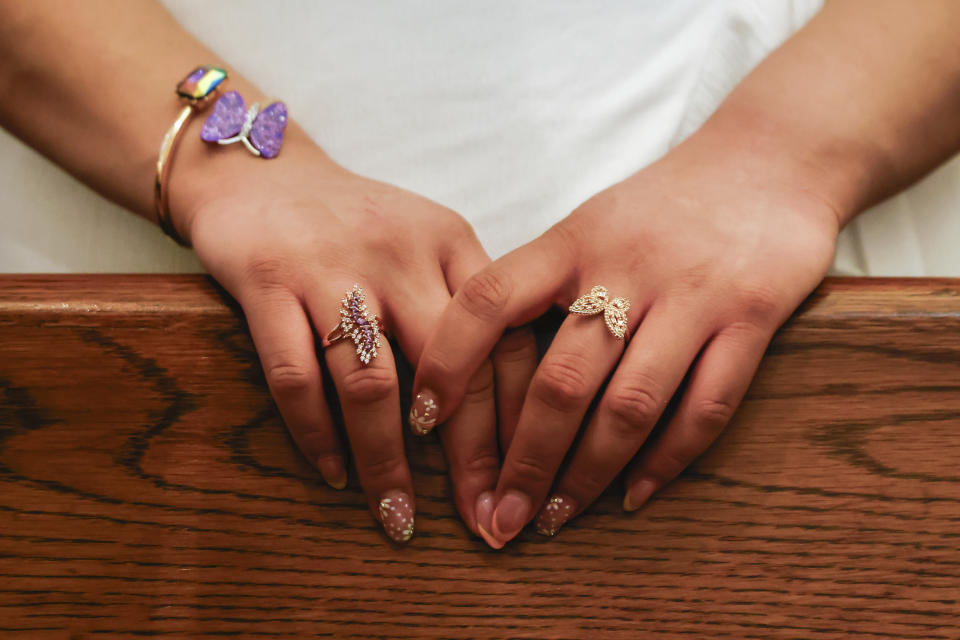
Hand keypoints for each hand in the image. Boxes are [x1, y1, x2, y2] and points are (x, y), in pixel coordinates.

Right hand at [170, 131, 509, 542]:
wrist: (261, 170)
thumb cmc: (356, 222)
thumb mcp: (425, 242)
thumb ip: (464, 302)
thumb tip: (512, 401)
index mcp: (451, 244)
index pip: (505, 340)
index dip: (519, 418)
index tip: (526, 477)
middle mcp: (399, 254)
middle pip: (451, 368)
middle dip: (469, 457)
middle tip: (481, 521)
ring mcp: (330, 268)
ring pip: (372, 383)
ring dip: (387, 461)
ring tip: (398, 515)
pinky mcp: (267, 281)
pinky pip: (296, 374)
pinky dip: (316, 432)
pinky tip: (333, 471)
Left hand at [412, 143, 839, 546]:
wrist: (771, 158)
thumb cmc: (664, 204)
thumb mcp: (591, 223)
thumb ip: (542, 282)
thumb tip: (478, 363)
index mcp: (573, 240)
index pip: (489, 300)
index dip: (448, 362)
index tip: (423, 419)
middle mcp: (627, 268)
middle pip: (561, 380)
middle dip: (524, 461)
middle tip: (499, 519)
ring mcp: (693, 295)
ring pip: (630, 405)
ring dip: (587, 474)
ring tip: (555, 518)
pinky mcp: (753, 318)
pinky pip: (706, 406)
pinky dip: (667, 461)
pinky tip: (634, 496)